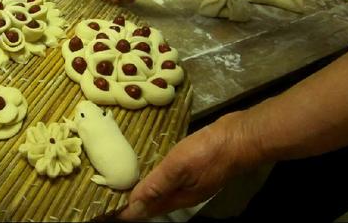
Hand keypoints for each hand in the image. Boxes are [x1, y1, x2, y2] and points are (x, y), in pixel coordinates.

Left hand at [119, 113, 260, 219]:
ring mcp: (192, 182)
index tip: (107, 211)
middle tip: (112, 198)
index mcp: (179, 198)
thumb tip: (133, 207)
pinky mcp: (196, 168)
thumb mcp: (177, 167)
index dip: (128, 212)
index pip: (147, 211)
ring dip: (145, 191)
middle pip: (154, 204)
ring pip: (163, 191)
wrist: (240, 136)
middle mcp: (185, 194)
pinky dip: (157, 178)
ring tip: (126, 185)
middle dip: (134, 203)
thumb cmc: (208, 151)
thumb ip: (156, 186)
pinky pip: (170, 178)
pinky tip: (152, 168)